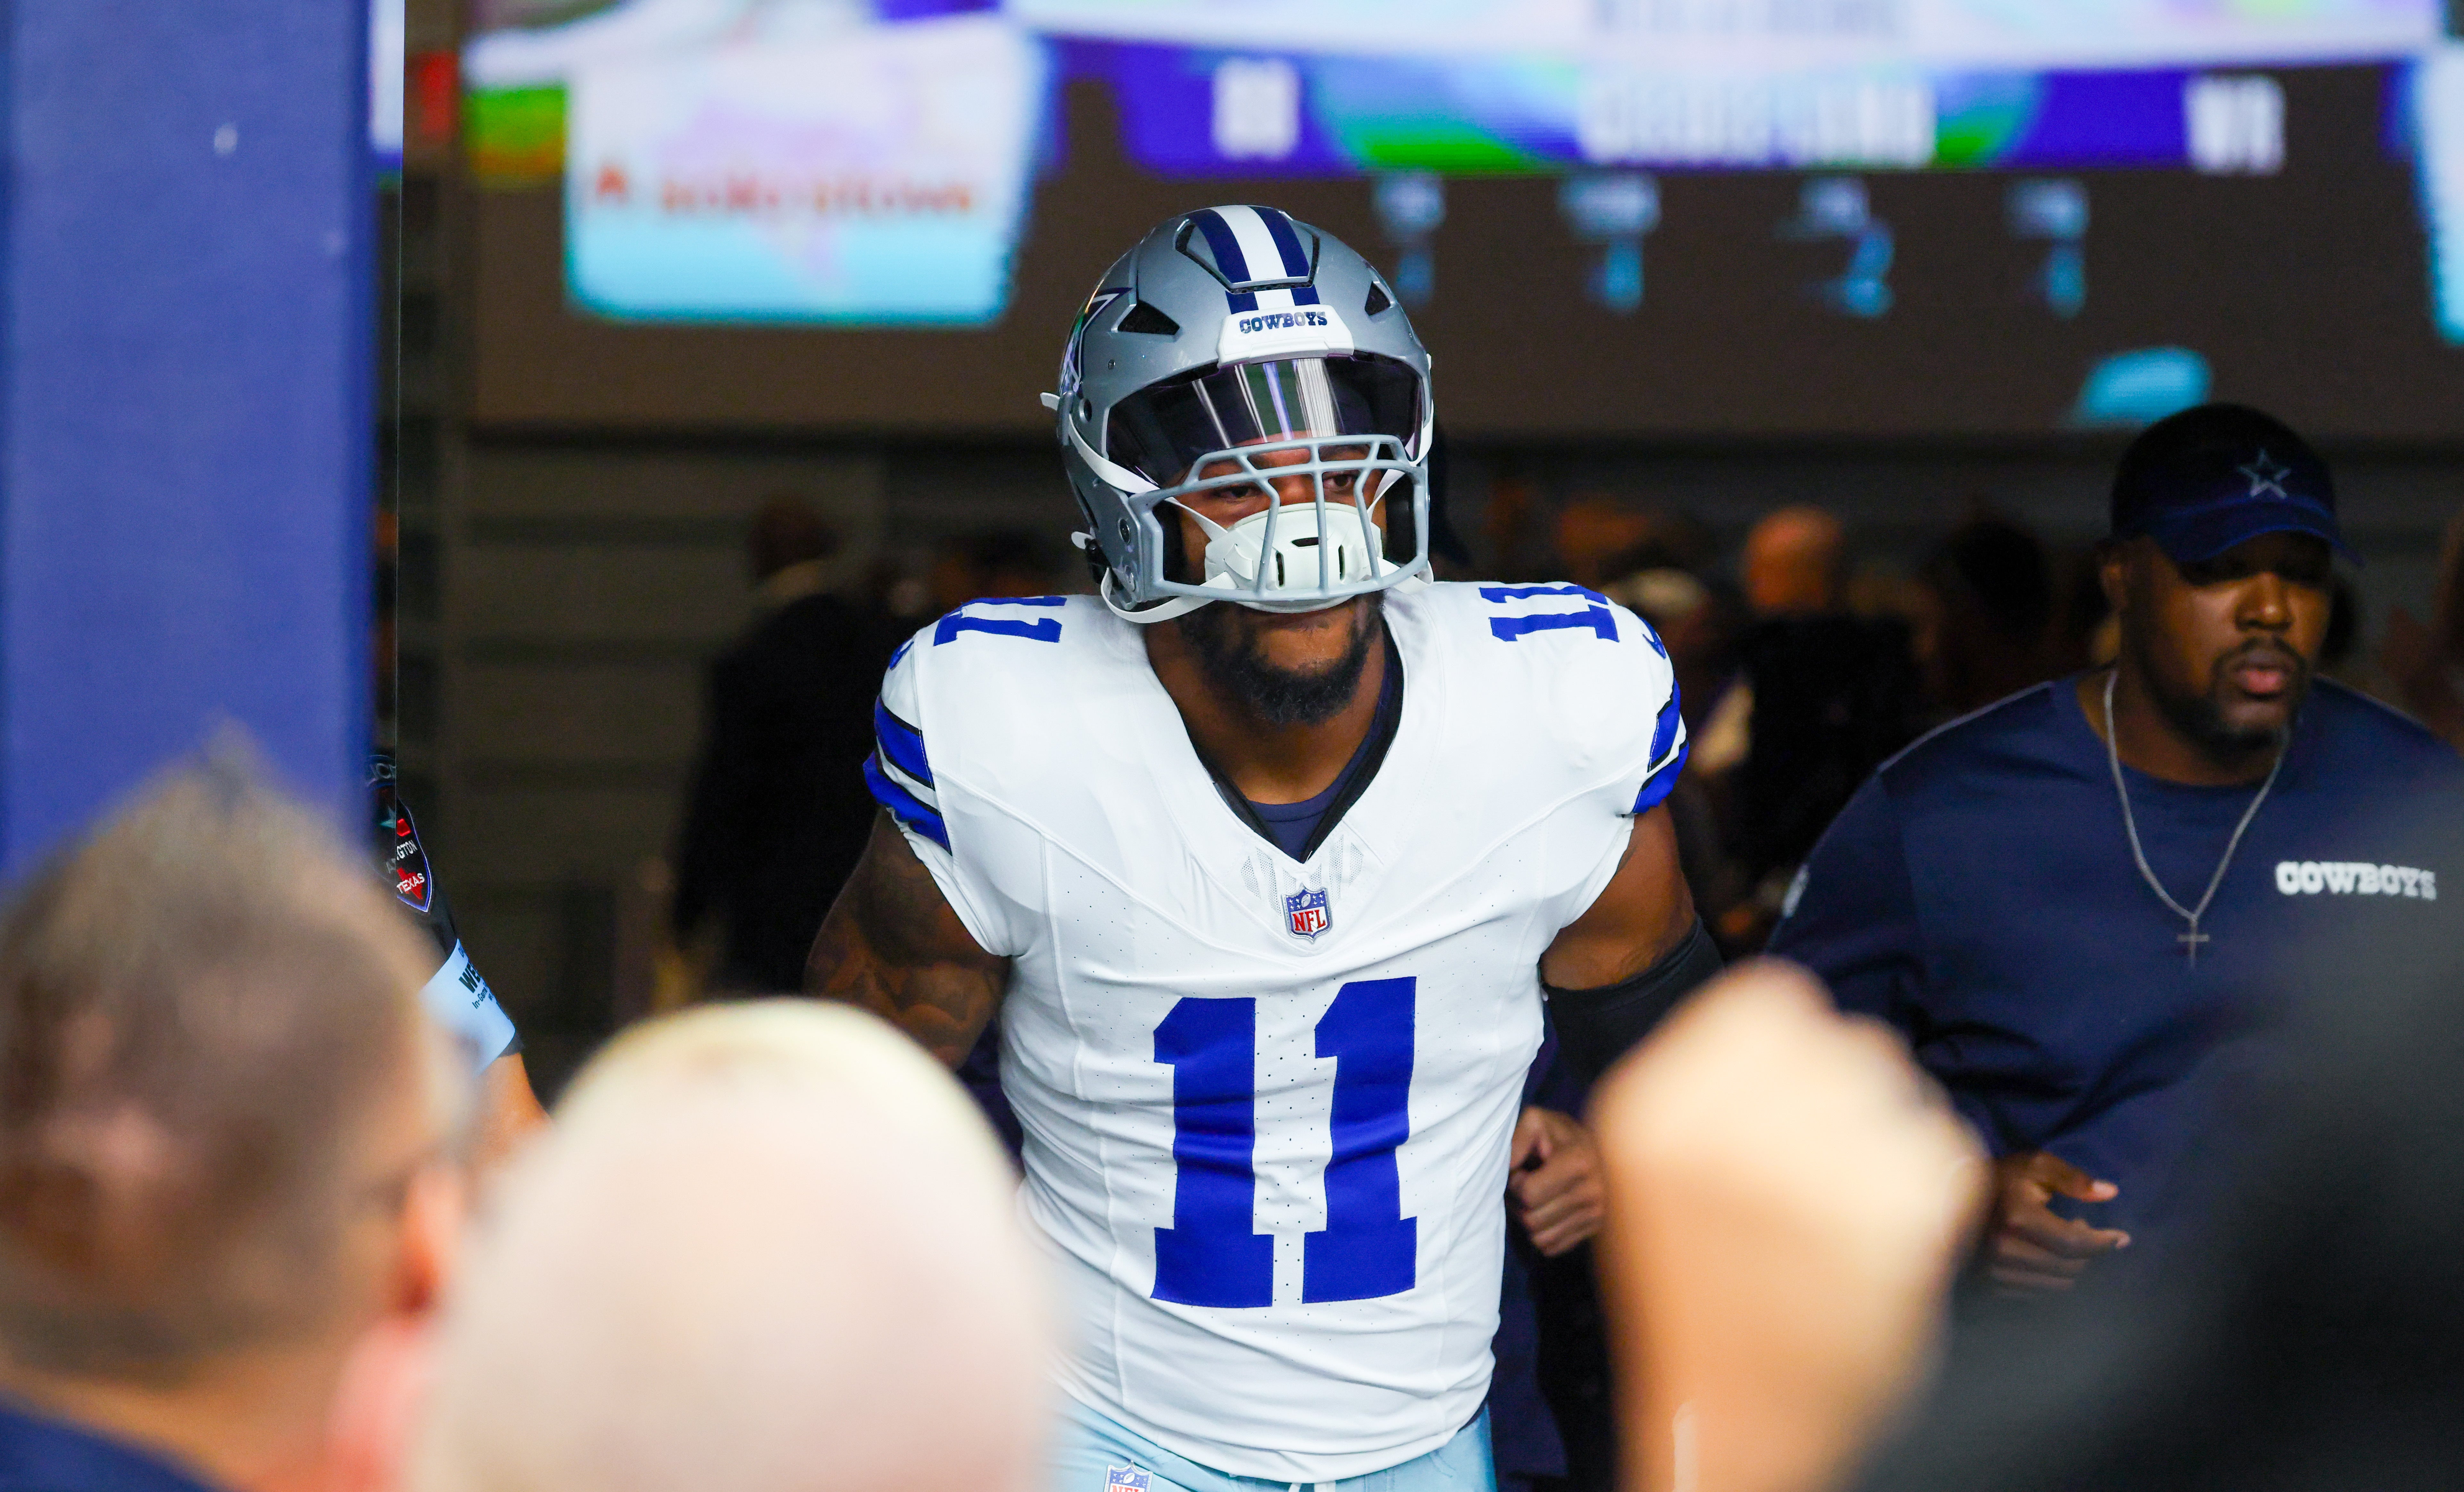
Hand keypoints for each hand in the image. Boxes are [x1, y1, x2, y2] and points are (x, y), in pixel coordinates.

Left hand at [1509, 1107, 1603, 1256]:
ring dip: (1529, 1220)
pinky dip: (1543, 1233)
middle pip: (1532, 1220)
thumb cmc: (1557, 1134)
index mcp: (1578, 1162)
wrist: (1597, 1146)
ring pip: (1540, 1239)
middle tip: (1526, 1185)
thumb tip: (1508, 1168)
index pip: (1529, 1195)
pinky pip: (1552, 1248)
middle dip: (1520, 1204)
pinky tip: (1548, 1210)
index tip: (1523, 1170)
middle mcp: (1592, 1192)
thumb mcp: (1535, 1121)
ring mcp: (1596, 1214)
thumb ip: (1517, 1139)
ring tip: (1537, 1198)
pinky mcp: (1594, 1229)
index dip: (1516, 1183)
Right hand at [1591, 961, 1988, 1491]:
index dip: (1794, 1046)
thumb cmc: (1696, 1289)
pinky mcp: (1901, 1202)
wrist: (1736, 1412)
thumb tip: (1790, 1031)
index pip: (1770, 1000)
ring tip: (1852, 1196)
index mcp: (1658, 1105)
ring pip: (1897, 1082)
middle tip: (1827, 1158)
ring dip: (1889, 1127)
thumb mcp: (1650, 1168)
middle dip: (1847, 1091)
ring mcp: (1820, 1158)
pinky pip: (1940, 1142)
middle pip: (1843, 1039)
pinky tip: (1884, 1228)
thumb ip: (1708, 1090)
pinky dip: (1927, 1178)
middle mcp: (1732, 1120)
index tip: (1794, 1093)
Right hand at [1986, 1151, 2128, 1293]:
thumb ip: (2072, 1178)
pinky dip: (2051, 1280)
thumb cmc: (1997, 1179)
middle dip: (2088, 1253)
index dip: (2104, 1242)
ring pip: (2056, 1286)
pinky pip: (2036, 1294)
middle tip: (2085, 1231)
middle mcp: (2005, 1250)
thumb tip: (2110, 1192)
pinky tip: (2048, 1258)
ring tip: (2065, 1244)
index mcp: (2018, 1218)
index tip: (2122, 1238)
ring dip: (2071, 1268)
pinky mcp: (1988, 1286)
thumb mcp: (2034, 1165)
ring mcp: (1995, 1272)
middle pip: (2069, 1269)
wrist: (1945, 1198)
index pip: (2075, 1243)